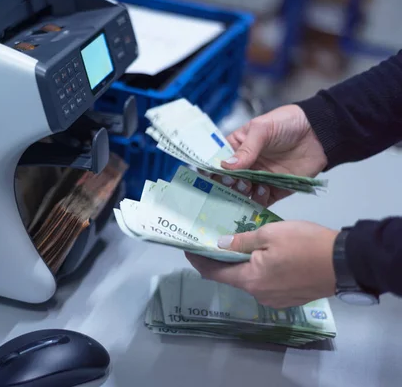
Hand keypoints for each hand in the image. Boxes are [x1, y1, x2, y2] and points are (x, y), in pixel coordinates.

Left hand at [185, 220, 337, 307]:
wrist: (345, 262)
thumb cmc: (305, 244)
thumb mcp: (270, 234)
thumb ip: (242, 241)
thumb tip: (220, 245)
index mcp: (250, 279)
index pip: (214, 273)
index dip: (198, 261)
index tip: (188, 249)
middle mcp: (258, 294)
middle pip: (230, 277)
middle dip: (219, 261)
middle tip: (212, 242)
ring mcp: (274, 299)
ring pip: (248, 280)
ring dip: (240, 265)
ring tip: (236, 246)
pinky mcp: (288, 298)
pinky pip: (264, 284)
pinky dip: (256, 271)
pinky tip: (260, 258)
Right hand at [217, 104, 327, 205]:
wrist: (319, 133)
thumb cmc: (288, 123)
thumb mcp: (263, 129)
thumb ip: (246, 148)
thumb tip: (226, 165)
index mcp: (237, 147)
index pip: (218, 161)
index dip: (212, 170)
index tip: (210, 175)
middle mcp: (245, 166)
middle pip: (227, 181)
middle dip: (227, 184)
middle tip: (233, 181)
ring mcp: (259, 179)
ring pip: (242, 194)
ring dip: (241, 194)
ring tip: (247, 186)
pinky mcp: (274, 190)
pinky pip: (260, 202)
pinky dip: (257, 202)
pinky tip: (262, 191)